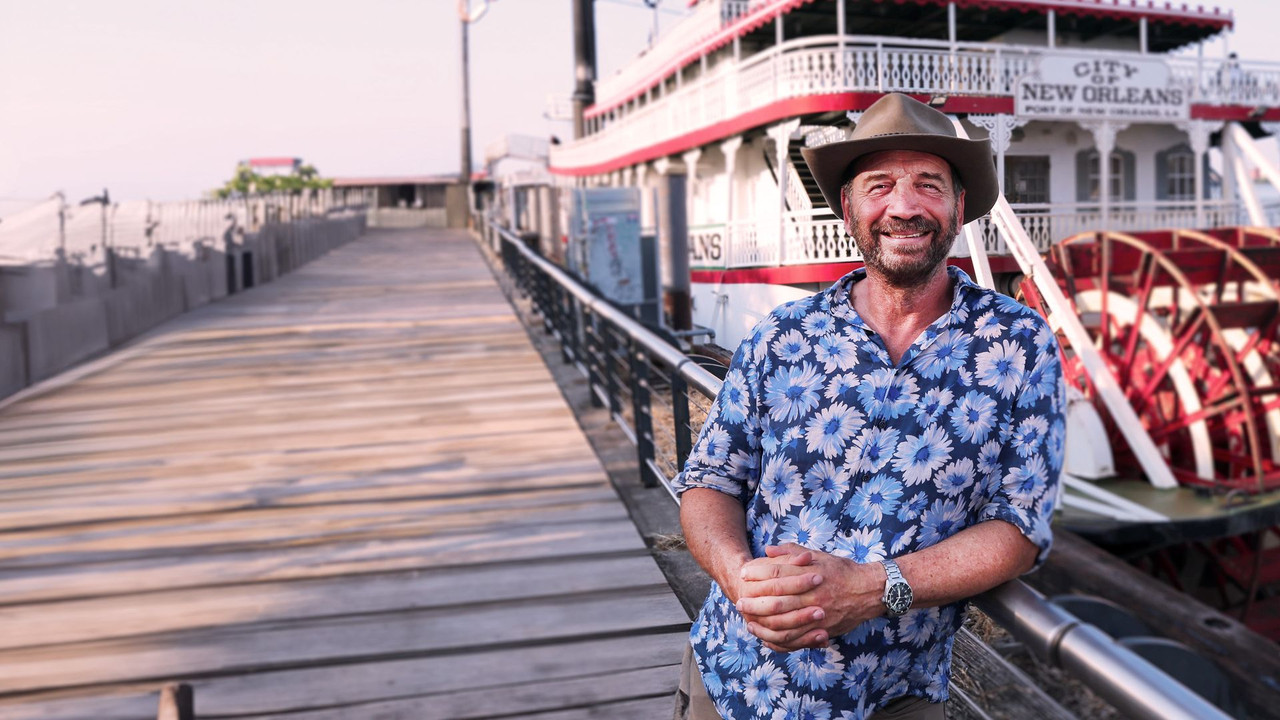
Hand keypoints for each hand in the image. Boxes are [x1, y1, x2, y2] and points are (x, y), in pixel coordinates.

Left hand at [735, 544, 884, 652]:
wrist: (869, 591)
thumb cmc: (841, 570)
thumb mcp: (818, 556)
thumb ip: (792, 552)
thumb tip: (768, 550)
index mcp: (810, 574)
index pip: (777, 573)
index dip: (757, 573)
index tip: (743, 574)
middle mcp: (812, 595)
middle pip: (777, 600)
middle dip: (755, 602)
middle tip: (739, 602)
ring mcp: (818, 614)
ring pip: (785, 623)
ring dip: (763, 624)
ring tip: (749, 622)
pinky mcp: (823, 630)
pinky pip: (798, 639)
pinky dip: (780, 641)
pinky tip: (768, 638)